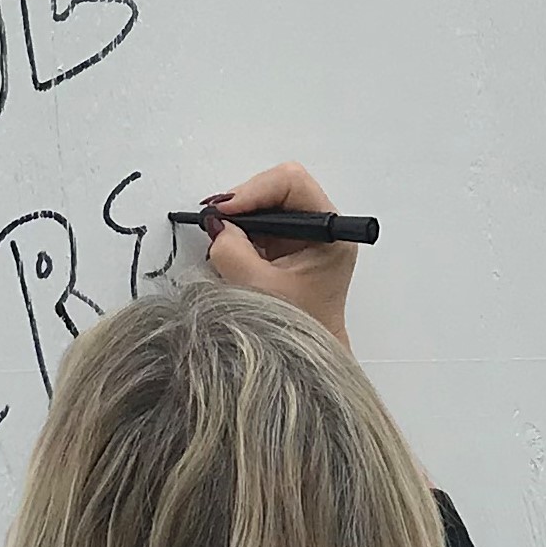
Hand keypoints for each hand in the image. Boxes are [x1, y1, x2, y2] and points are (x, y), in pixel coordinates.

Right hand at [195, 161, 355, 348]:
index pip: (292, 184)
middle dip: (243, 202)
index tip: (224, 211)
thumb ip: (232, 251)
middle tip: (214, 221)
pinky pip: (259, 222)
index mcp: (331, 234)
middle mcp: (322, 228)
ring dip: (240, 216)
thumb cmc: (296, 332)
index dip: (253, 191)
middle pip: (277, 188)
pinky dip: (240, 229)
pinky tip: (230, 246)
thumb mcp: (258, 289)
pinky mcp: (288, 245)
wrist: (306, 362)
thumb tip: (216, 225)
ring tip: (220, 237)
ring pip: (266, 203)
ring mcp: (305, 235)